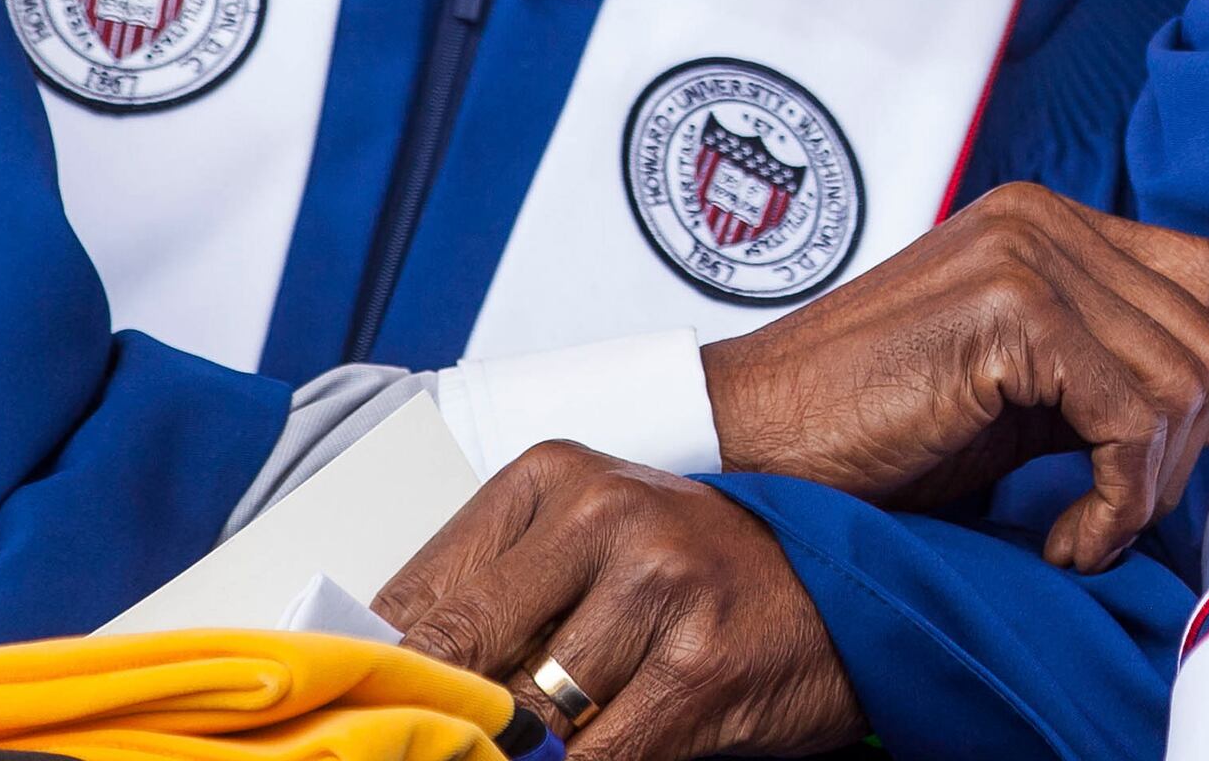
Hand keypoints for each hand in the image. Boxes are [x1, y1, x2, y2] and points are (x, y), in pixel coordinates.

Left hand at [376, 441, 860, 760]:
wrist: (838, 594)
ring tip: (521, 751)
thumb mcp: (587, 549)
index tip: (370, 716)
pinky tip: (577, 759)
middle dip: (443, 720)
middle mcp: (605, 516)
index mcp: (554, 476)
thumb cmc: (697, 575)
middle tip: (433, 742)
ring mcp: (659, 588)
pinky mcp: (700, 667)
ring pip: (527, 716)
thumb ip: (493, 596)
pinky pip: (596, 757)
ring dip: (518, 753)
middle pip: (461, 653)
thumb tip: (384, 670)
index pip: (418, 593)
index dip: (383, 674)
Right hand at [699, 182, 1208, 569]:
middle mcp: (1043, 218)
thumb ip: (1129, 387)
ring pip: (1181, 384)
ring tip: (1074, 533)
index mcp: (1048, 224)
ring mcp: (1026, 254)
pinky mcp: (1011, 309)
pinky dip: (1114, 503)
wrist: (747, 448)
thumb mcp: (1025, 412)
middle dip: (1187, 455)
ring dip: (1143, 492)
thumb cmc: (872, 440)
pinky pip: (1131, 419)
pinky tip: (1061, 539)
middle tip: (1115, 523)